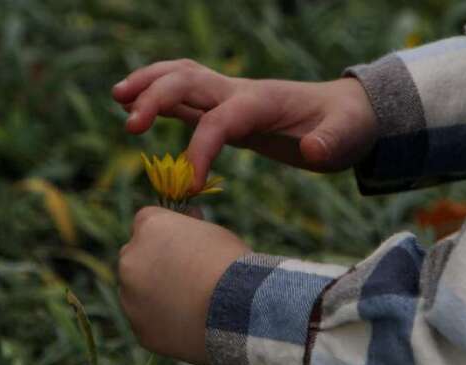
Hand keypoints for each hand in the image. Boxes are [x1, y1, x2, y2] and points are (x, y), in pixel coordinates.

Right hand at [112, 59, 377, 187]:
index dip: (201, 149)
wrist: (348, 112)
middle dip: (157, 97)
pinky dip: (158, 96)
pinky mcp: (225, 108)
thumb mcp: (348, 138)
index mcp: (262, 101)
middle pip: (189, 80)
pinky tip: (135, 107)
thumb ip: (330, 142)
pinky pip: (186, 95)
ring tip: (117, 97)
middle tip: (130, 127)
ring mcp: (230, 96)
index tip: (192, 185)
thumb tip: (310, 150)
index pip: (220, 119)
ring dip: (148, 84)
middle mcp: (240, 92)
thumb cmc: (346, 127)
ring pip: (181, 78)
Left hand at [118, 207, 250, 364]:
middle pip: (135, 259)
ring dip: (154, 296)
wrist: (238, 309)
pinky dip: (163, 324)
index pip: (147, 224)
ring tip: (192, 306)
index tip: (184, 246)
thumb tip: (187, 219)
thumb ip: (189, 227)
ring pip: (137, 294)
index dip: (167, 235)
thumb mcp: (212, 232)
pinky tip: (190, 325)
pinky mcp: (141, 330)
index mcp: (148, 227)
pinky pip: (148, 324)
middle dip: (153, 265)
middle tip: (185, 279)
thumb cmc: (230, 264)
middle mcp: (130, 259)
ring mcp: (130, 297)